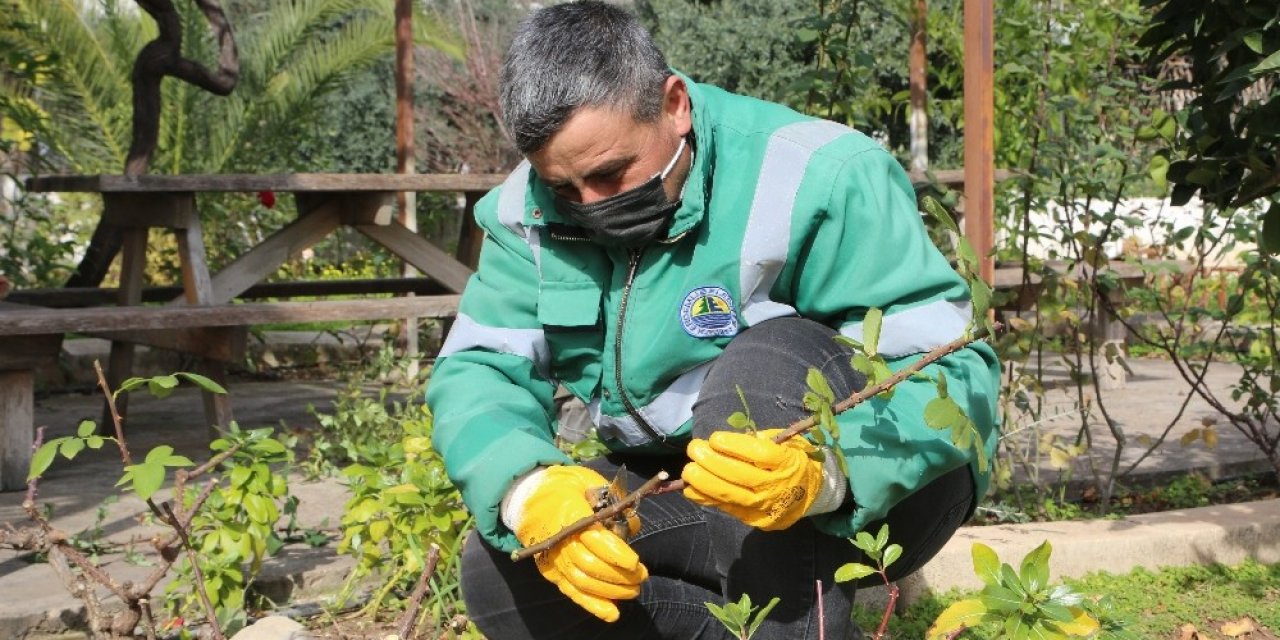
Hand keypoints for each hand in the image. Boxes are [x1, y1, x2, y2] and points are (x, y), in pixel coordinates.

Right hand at [514, 466, 648, 621]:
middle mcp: (557, 540)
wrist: (527, 497)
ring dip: (611, 591)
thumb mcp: (589, 482)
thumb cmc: (565, 487)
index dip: (616, 554)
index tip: (635, 562)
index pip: (594, 540)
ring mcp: (552, 558)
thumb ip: (612, 501)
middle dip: (619, 576)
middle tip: (641, 576)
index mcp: (567, 514)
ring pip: (582, 582)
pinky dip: (592, 605)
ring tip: (633, 590)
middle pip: (590, 565)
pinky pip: (571, 592)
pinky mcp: (550, 571)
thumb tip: (632, 527)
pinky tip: (612, 613)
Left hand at [681, 428, 829, 529]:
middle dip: (711, 462)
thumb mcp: (787, 442)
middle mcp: (777, 487)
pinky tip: (691, 489)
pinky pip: (727, 509)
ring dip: (704, 482)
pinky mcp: (756, 520)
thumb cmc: (795, 460)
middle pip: (740, 476)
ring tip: (688, 470)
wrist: (814, 492)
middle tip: (694, 450)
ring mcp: (766, 507)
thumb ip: (759, 441)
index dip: (733, 445)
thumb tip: (725, 442)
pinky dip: (706, 499)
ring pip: (730, 496)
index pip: (758, 454)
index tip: (714, 438)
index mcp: (788, 463)